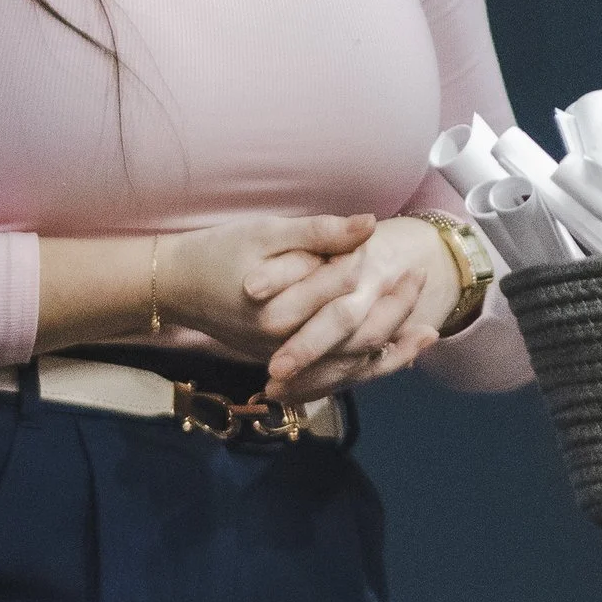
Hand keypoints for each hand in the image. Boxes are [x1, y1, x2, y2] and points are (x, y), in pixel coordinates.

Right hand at [154, 212, 453, 401]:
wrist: (175, 287)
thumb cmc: (220, 253)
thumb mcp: (268, 233)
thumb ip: (321, 233)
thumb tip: (371, 224)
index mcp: (282, 308)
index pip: (346, 297)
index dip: (382, 280)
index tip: (413, 262)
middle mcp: (284, 343)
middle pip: (354, 338)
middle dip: (396, 313)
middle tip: (424, 285)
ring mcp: (281, 360)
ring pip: (346, 368)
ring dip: (390, 354)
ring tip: (426, 336)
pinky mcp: (281, 367)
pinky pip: (330, 378)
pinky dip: (363, 369)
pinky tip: (388, 357)